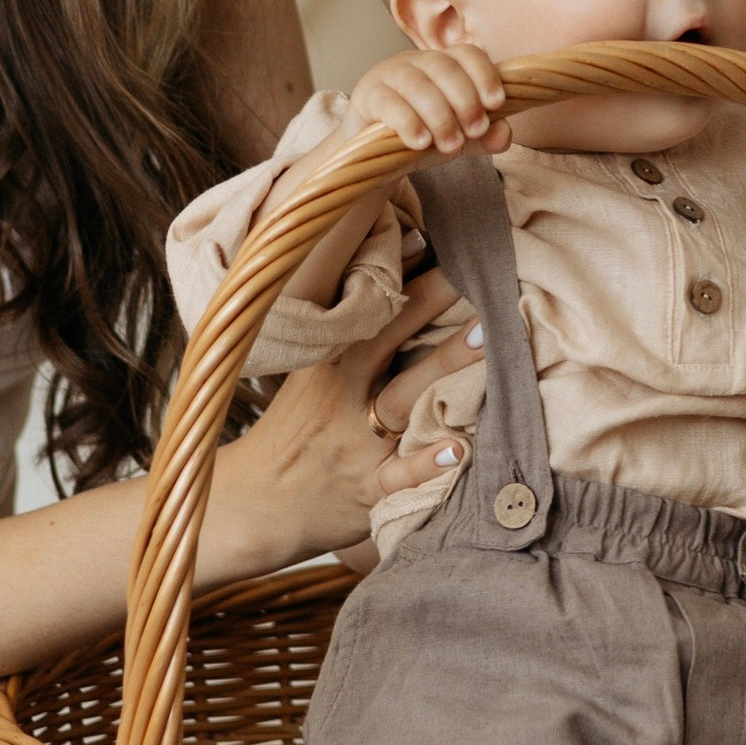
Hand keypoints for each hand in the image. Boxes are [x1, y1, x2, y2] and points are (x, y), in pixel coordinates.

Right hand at [206, 268, 478, 570]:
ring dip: (443, 368)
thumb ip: (355, 331)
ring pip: (403, 399)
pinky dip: (424, 466)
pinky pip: (398, 477)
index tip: (438, 239)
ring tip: (487, 339)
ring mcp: (355, 443)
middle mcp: (342, 395)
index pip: (367, 311)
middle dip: (432, 306)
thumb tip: (405, 260)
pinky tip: (457, 451)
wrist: (258, 505)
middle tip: (480, 274)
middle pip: (388, 341)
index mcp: (329, 363)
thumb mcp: (313, 375)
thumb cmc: (299, 430)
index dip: (401, 276)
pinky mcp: (367, 489)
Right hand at [350, 45, 509, 158]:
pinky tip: (420, 142)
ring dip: (440, 116)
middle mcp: (417, 62)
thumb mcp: (459, 138)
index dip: (485, 75)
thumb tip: (503, 132)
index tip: (497, 103)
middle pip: (444, 67)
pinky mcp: (367, 96)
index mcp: (444, 64)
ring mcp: (389, 75)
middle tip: (475, 132)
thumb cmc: (423, 135)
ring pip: (417, 85)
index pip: (468, 54)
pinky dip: (408, 122)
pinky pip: (388, 102)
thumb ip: (485, 137)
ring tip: (451, 146)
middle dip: (465, 100)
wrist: (374, 154)